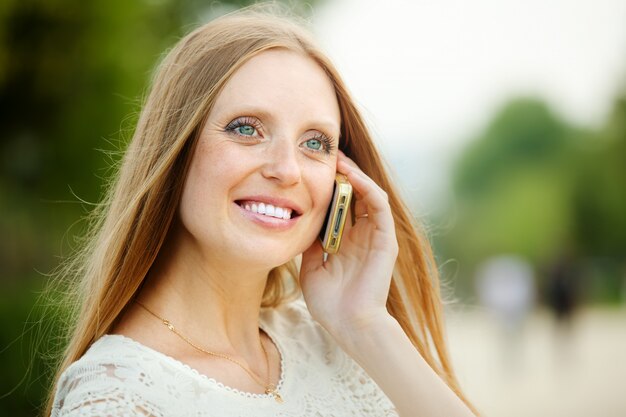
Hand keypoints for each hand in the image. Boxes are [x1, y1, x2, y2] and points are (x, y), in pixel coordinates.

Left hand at [299, 151, 398, 337]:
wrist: (348, 325)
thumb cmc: (329, 303)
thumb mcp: (310, 267)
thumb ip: (310, 243)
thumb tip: (300, 220)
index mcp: (346, 241)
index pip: (341, 205)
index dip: (330, 186)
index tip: (312, 168)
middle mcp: (362, 235)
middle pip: (355, 195)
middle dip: (342, 174)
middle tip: (326, 154)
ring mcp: (376, 236)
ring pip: (369, 195)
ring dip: (355, 175)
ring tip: (338, 160)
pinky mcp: (386, 239)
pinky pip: (379, 206)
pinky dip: (367, 188)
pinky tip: (351, 177)